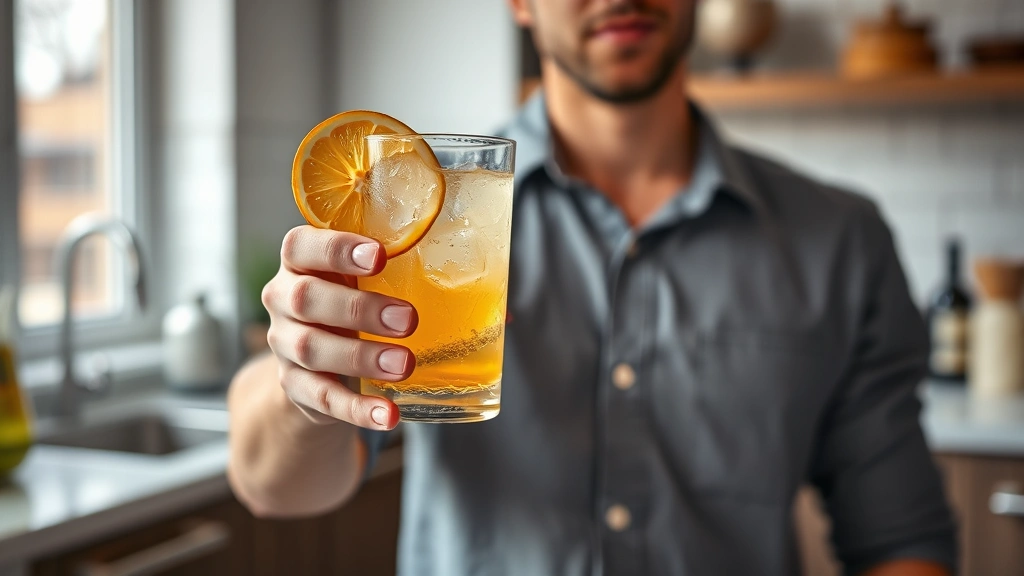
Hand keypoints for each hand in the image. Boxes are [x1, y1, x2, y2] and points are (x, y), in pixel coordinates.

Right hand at [262, 225, 416, 429]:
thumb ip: (399, 268)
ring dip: (361, 358)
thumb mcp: (363, 278)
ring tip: (404, 365)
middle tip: (408, 320)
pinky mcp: (295, 386)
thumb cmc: (351, 301)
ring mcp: (284, 344)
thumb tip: (480, 281)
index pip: (300, 246)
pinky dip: (357, 409)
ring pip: (311, 349)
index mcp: (299, 261)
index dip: (336, 249)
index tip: (380, 256)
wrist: (317, 360)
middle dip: (359, 309)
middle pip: (306, 299)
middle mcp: (283, 299)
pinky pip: (323, 399)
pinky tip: (387, 415)